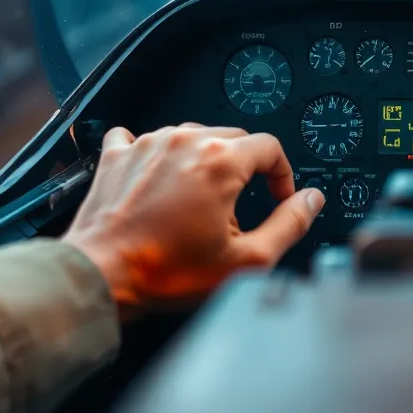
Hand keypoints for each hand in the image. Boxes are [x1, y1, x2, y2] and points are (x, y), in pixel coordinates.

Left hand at [63, 124, 324, 318]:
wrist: (102, 275)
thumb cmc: (165, 272)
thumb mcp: (246, 260)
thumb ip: (289, 224)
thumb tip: (310, 201)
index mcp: (221, 161)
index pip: (270, 147)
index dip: (282, 174)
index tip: (278, 197)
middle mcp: (185, 141)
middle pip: (233, 138)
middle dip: (244, 169)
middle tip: (237, 209)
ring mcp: (148, 143)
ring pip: (192, 136)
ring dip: (203, 162)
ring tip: (197, 204)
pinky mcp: (118, 154)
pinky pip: (143, 137)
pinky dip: (156, 154)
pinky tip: (157, 178)